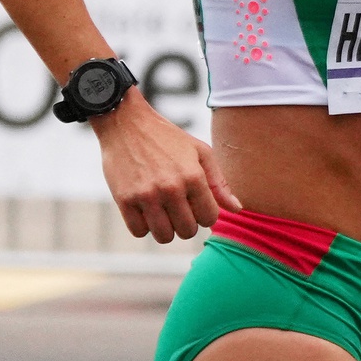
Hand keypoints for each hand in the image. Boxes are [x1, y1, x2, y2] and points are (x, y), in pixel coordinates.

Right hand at [94, 93, 240, 241]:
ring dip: (167, 229)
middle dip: (187, 224)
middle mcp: (171, 188)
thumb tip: (236, 209)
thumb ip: (219, 183)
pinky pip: (138, 231)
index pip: (209, 218)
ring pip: (164, 236)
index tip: (198, 205)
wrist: (127, 124)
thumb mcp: (200, 153)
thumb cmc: (168, 139)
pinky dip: (144, 226)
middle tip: (181, 209)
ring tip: (164, 212)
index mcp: (193, 176)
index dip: (206, 215)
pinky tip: (146, 211)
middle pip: (187, 231)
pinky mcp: (123, 200)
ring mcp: (146, 195)